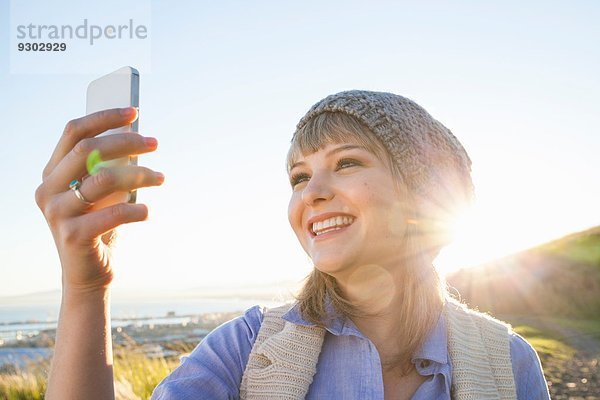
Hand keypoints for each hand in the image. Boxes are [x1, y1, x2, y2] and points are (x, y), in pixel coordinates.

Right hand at [35, 107, 163, 291]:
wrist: (87, 275)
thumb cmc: (99, 227)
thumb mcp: (102, 194)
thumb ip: (109, 169)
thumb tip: (138, 139)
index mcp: (52, 173)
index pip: (73, 132)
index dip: (104, 117)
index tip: (135, 111)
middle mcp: (47, 190)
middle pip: (88, 150)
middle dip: (127, 142)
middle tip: (155, 143)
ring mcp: (56, 213)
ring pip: (103, 180)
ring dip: (139, 175)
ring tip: (161, 177)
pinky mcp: (72, 236)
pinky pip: (113, 213)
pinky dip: (136, 210)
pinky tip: (146, 212)